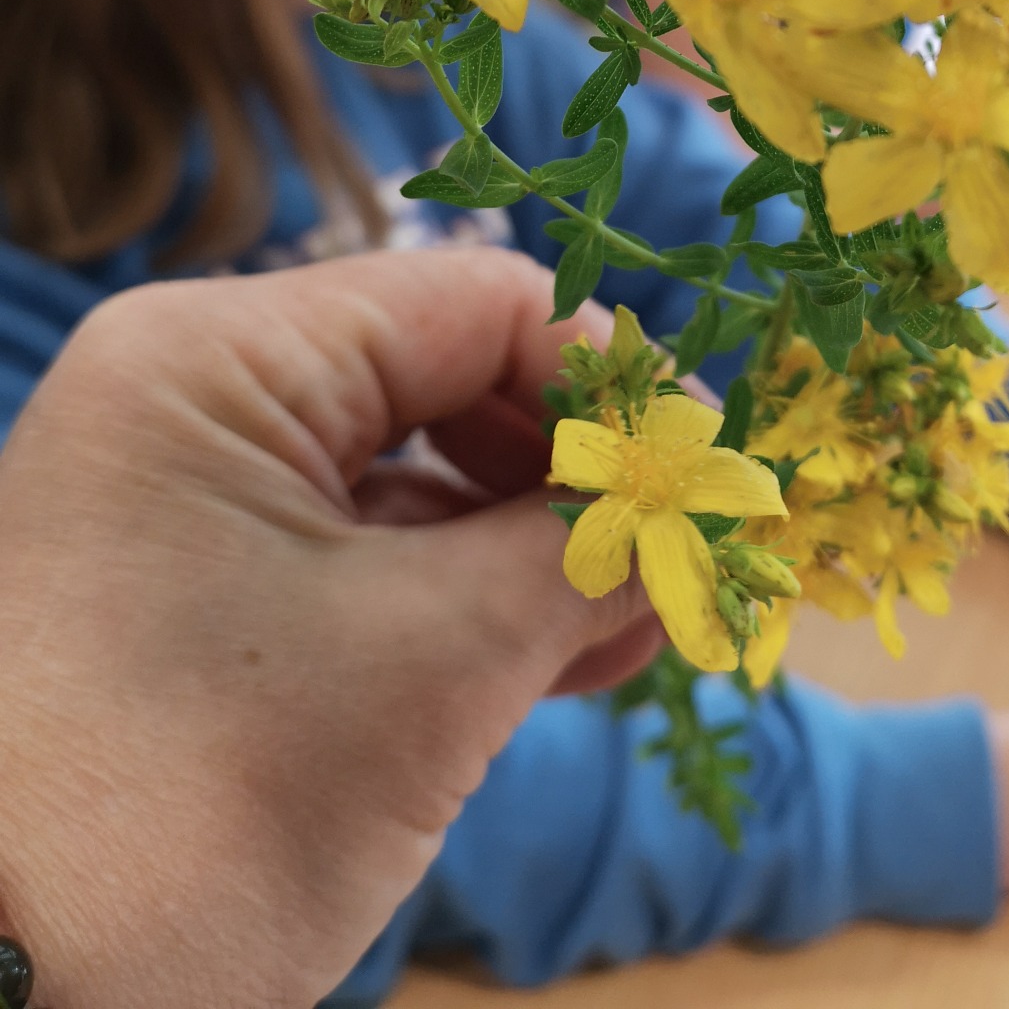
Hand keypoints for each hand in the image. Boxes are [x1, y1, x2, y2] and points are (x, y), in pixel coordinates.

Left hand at [0, 249, 659, 1008]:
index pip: (478, 305)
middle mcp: (198, 399)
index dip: (614, 383)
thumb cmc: (189, 810)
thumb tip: (701, 502)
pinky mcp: (198, 589)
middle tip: (678, 567)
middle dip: (579, 474)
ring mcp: (191, 496)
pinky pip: (365, 552)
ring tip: (631, 633)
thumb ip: (583, 555)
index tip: (713, 478)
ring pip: (417, 472)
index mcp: (222, 359)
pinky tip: (560, 658)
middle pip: (451, 379)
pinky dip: (466, 597)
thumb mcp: (427, 667)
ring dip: (536, 545)